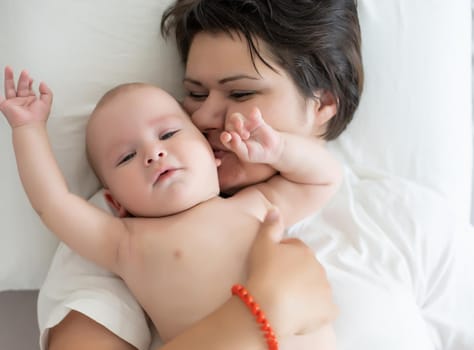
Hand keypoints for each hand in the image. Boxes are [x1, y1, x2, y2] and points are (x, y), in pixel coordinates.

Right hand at [0, 66, 52, 127]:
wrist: (29, 124)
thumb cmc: (38, 118)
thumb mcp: (47, 102)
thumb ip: (46, 91)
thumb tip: (42, 83)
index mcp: (31, 101)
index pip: (29, 88)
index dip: (29, 82)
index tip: (30, 77)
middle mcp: (22, 101)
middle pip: (20, 86)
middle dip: (22, 78)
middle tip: (24, 71)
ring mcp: (13, 103)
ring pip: (10, 88)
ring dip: (9, 78)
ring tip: (8, 69)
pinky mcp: (5, 105)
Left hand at [220, 107, 281, 163]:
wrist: (271, 150)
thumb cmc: (255, 153)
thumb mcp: (246, 154)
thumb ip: (237, 146)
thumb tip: (231, 136)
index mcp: (232, 139)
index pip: (225, 136)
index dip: (224, 136)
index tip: (227, 137)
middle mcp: (236, 130)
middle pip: (229, 124)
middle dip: (235, 129)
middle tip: (245, 136)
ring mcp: (245, 123)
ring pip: (236, 117)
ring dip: (239, 122)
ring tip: (247, 134)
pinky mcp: (256, 119)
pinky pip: (253, 112)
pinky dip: (254, 112)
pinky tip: (255, 113)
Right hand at [246, 207, 336, 336]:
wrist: (269, 306)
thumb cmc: (264, 273)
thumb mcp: (261, 244)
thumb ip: (270, 225)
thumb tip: (275, 208)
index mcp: (304, 251)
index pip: (296, 250)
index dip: (283, 257)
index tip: (272, 267)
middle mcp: (319, 268)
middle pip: (308, 269)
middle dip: (297, 275)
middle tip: (278, 285)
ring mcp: (325, 290)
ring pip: (318, 289)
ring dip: (307, 292)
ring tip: (288, 302)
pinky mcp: (328, 310)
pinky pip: (326, 310)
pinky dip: (318, 312)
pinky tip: (304, 314)